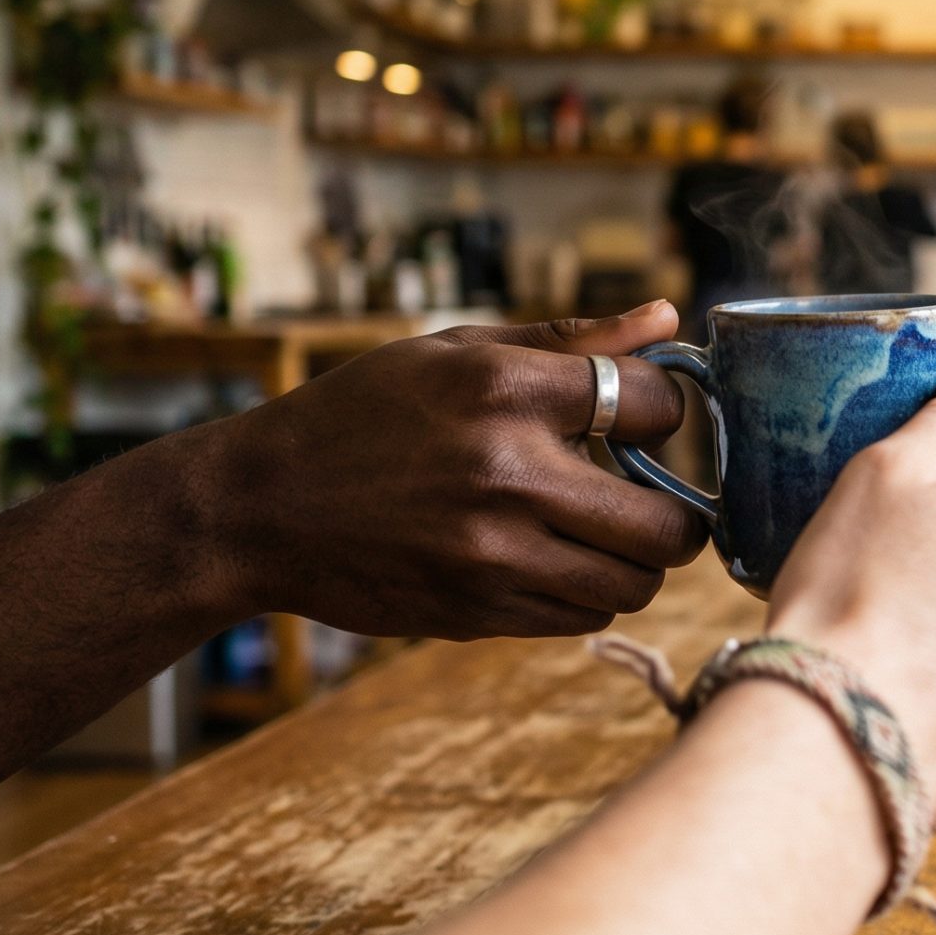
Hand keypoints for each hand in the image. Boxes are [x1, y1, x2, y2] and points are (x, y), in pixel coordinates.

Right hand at [199, 304, 707, 639]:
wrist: (259, 509)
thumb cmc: (360, 415)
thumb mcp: (454, 352)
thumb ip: (569, 338)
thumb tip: (665, 317)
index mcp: (505, 391)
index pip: (656, 405)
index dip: (665, 412)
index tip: (640, 419)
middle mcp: (508, 474)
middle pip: (668, 526)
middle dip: (676, 514)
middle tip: (652, 500)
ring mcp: (494, 555)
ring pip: (634, 584)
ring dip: (634, 561)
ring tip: (601, 532)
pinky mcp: (478, 613)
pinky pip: (582, 617)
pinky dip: (586, 593)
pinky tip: (551, 559)